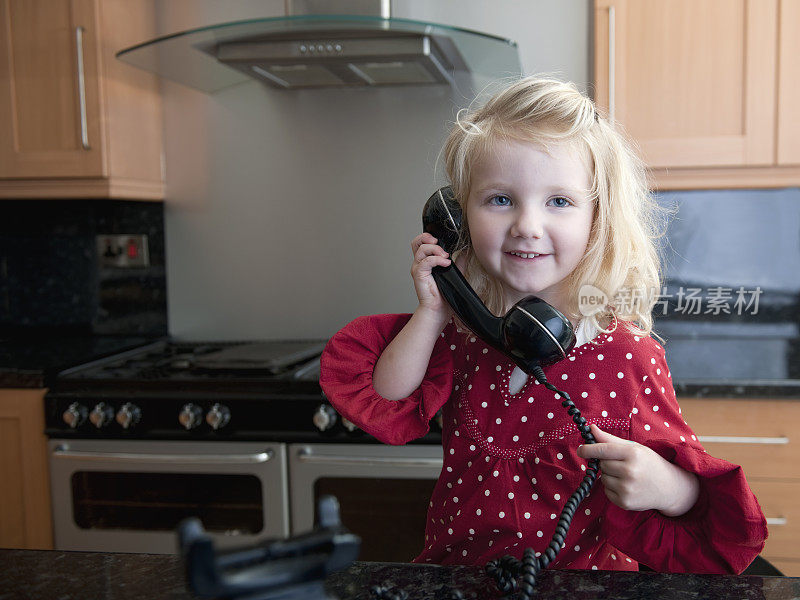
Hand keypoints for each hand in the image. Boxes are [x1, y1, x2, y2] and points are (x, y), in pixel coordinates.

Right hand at [410, 232, 452, 318]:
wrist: (439, 309)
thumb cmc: (444, 294)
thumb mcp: (455, 273)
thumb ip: (458, 261)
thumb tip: (466, 250)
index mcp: (425, 261)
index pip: (421, 242)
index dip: (429, 236)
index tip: (442, 240)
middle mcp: (419, 263)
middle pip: (416, 242)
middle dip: (427, 237)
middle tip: (439, 242)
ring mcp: (418, 268)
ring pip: (421, 249)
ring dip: (435, 249)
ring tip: (446, 256)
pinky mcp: (418, 274)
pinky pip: (426, 261)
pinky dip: (437, 260)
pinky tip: (446, 264)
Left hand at [576, 424, 699, 516]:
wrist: (669, 487)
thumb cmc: (649, 463)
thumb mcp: (633, 447)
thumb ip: (609, 439)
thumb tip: (590, 429)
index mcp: (633, 454)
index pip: (602, 450)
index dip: (588, 449)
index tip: (580, 449)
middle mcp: (630, 471)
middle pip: (602, 464)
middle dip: (607, 463)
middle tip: (621, 464)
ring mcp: (627, 488)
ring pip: (603, 478)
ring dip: (609, 476)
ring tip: (626, 475)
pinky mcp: (625, 502)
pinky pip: (606, 491)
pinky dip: (612, 488)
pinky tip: (627, 486)